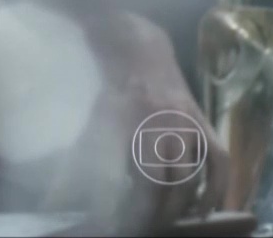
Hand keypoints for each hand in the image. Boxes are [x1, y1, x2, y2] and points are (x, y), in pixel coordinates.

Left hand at [47, 10, 229, 234]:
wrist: (139, 52)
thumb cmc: (110, 93)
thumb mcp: (90, 127)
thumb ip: (73, 167)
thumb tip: (52, 202)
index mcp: (138, 128)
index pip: (145, 183)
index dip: (140, 212)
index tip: (128, 228)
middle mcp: (168, 128)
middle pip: (172, 185)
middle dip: (162, 213)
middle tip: (150, 228)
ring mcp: (190, 126)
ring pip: (196, 176)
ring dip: (186, 205)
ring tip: (173, 222)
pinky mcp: (205, 124)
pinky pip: (220, 160)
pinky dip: (219, 187)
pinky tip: (211, 210)